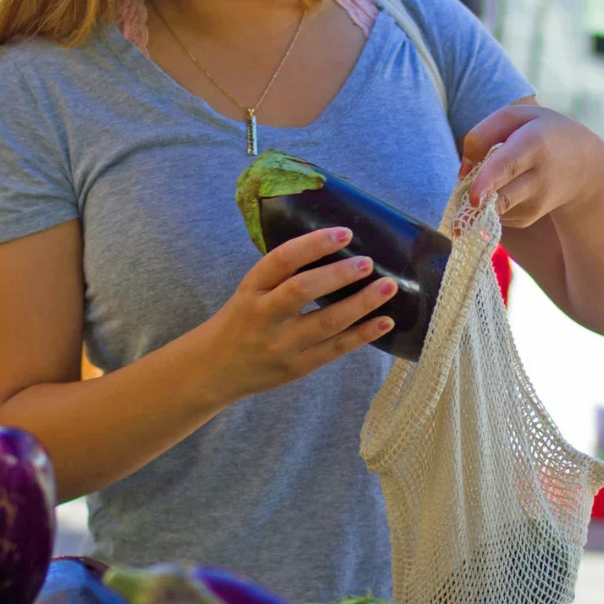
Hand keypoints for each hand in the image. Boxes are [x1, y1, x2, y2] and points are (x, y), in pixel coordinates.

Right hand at [201, 228, 398, 401]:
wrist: (215, 370)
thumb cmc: (240, 322)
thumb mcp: (250, 292)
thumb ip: (282, 275)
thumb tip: (336, 250)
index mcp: (251, 289)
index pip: (281, 260)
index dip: (314, 244)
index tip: (344, 233)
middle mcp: (264, 316)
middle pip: (303, 290)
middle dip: (339, 274)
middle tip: (368, 262)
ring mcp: (282, 345)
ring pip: (326, 322)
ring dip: (361, 303)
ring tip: (387, 287)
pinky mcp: (298, 367)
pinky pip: (336, 349)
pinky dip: (363, 335)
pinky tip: (385, 321)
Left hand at [460, 105, 603, 228]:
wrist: (584, 166)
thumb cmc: (541, 133)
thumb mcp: (516, 118)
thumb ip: (481, 135)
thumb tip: (463, 172)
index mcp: (535, 144)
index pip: (508, 165)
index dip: (487, 182)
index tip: (474, 199)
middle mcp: (539, 179)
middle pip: (500, 198)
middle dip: (476, 204)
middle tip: (465, 205)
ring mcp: (535, 204)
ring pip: (492, 207)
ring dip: (480, 197)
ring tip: (494, 177)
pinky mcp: (527, 219)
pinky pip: (495, 213)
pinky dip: (490, 203)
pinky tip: (506, 187)